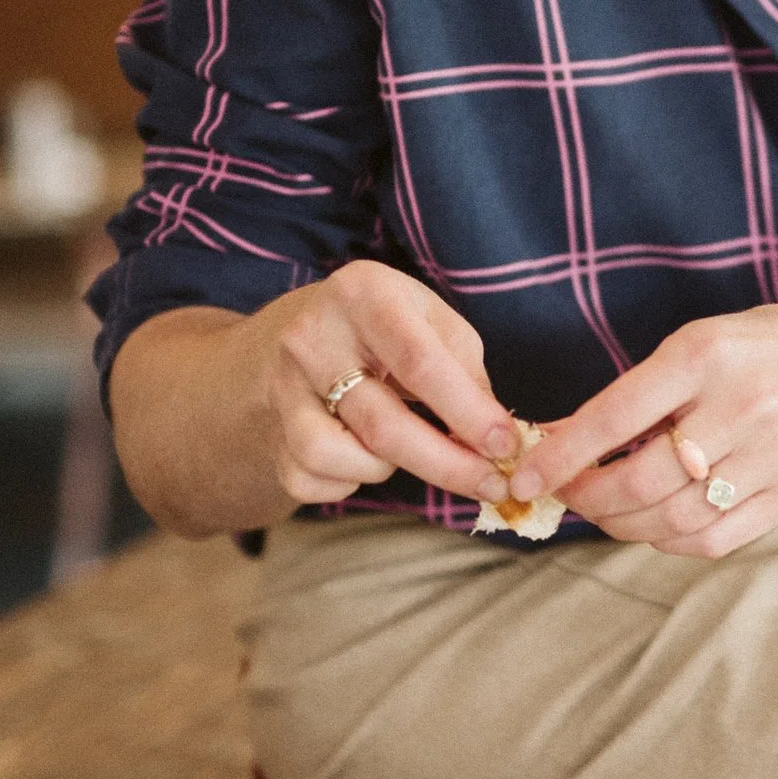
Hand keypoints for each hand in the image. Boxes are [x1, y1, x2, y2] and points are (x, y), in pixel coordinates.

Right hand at [244, 261, 516, 513]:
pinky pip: (313, 481)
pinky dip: (350, 481)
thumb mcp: (430, 322)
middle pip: (383, 424)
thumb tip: (499, 439)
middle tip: (492, 485)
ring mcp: (283, 387)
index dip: (468, 412)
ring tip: (409, 447)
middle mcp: (312, 336)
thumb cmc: (386, 331)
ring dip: (389, 468)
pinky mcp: (271, 433)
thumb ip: (466, 372)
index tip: (506, 445)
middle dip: (448, 465)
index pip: (420, 363)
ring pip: (341, 457)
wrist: (293, 337)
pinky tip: (364, 455)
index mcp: (363, 294)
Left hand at [511, 297, 777, 559]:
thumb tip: (564, 441)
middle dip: (587, 498)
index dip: (561, 455)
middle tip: (565, 494)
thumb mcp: (704, 342)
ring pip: (672, 519)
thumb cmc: (768, 347)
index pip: (614, 415)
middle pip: (641, 481)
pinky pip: (713, 539)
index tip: (524, 477)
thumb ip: (643, 391)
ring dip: (622, 524)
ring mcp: (772, 456)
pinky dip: (668, 541)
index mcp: (707, 355)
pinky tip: (652, 526)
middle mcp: (741, 406)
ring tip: (604, 510)